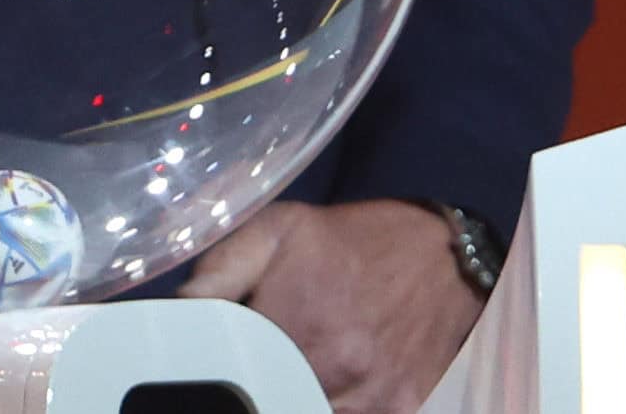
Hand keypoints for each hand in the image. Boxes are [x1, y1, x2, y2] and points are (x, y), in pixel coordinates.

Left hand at [180, 199, 480, 413]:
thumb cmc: (352, 241)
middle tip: (262, 359)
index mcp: (297, 325)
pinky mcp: (405, 409)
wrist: (444, 256)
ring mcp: (374, 398)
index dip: (225, 366)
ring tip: (301, 363)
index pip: (236, 371)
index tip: (223, 358)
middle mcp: (338, 369)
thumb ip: (221, 268)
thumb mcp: (277, 229)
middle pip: (273, 397)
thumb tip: (181, 306)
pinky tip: (335, 380)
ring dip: (298, 394)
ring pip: (310, 409)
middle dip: (260, 382)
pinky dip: (340, 404)